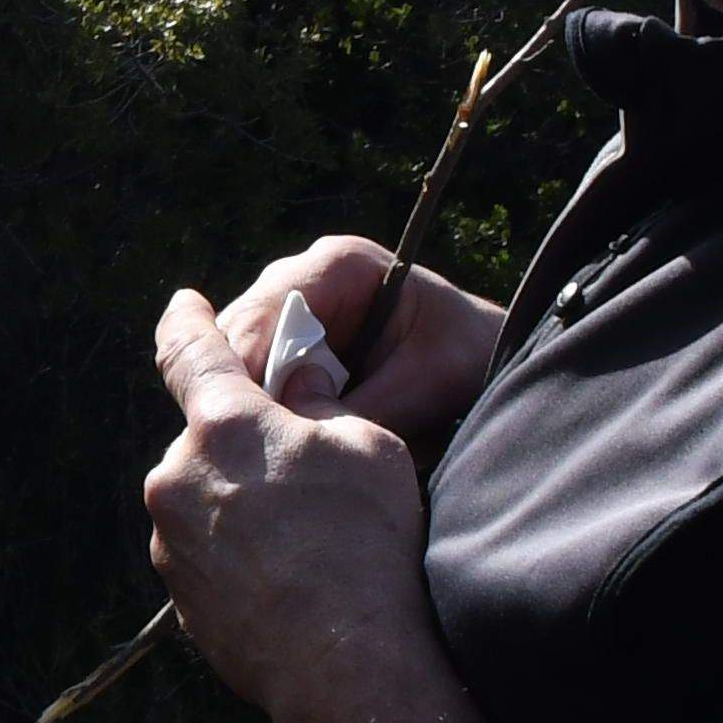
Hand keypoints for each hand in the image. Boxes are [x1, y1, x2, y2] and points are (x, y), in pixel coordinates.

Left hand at [144, 284, 456, 722]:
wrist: (345, 666)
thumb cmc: (365, 544)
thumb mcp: (367, 445)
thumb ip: (319, 405)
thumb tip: (295, 390)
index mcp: (223, 425)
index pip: (189, 349)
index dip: (188, 319)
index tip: (185, 304)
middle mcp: (178, 478)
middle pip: (208, 439)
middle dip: (247, 445)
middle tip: (307, 475)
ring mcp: (171, 542)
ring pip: (207, 500)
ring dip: (244, 505)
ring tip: (310, 543)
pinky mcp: (179, 597)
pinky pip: (210, 555)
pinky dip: (242, 556)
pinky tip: (294, 581)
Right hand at [206, 233, 508, 449]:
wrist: (487, 363)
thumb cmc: (467, 357)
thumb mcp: (426, 383)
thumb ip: (364, 408)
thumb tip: (301, 443)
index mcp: (338, 265)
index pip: (265, 310)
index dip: (243, 365)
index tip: (239, 421)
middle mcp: (301, 281)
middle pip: (238, 335)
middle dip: (236, 390)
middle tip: (239, 449)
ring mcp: (289, 315)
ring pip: (236, 361)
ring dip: (243, 405)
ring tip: (251, 457)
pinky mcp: (288, 351)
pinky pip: (253, 381)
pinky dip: (259, 414)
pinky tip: (267, 450)